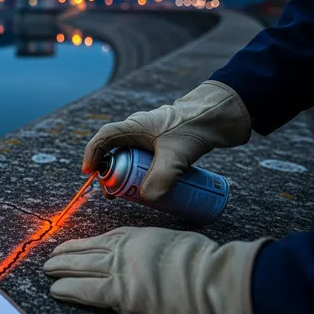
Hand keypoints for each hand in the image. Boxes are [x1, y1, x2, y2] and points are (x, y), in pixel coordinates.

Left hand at [43, 227, 272, 313]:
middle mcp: (124, 250)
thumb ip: (154, 250)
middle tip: (50, 258)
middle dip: (67, 255)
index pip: (104, 239)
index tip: (73, 246)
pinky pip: (87, 291)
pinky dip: (69, 290)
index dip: (85, 245)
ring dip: (61, 270)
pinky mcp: (121, 295)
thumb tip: (149, 260)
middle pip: (87, 251)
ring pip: (81, 268)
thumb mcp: (174, 243)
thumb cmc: (204, 263)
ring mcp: (121, 271)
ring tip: (48, 271)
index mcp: (138, 235)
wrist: (213, 280)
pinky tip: (56, 290)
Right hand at [82, 81, 251, 200]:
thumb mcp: (177, 155)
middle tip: (115, 194)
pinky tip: (157, 187)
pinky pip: (149, 161)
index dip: (92, 155)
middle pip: (116, 153)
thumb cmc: (196, 126)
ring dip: (131, 176)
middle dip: (112, 175)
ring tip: (137, 195)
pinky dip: (147, 175)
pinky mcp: (167, 145)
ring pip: (133, 159)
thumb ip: (162, 178)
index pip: (104, 139)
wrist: (224, 114)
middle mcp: (140, 131)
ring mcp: (154, 138)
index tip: (89, 174)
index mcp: (134, 127)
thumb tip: (148, 199)